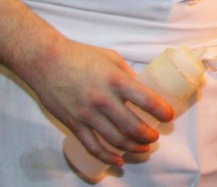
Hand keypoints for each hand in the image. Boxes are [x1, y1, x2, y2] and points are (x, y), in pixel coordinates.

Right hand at [19, 39, 174, 166]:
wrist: (47, 62)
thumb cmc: (81, 56)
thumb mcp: (111, 58)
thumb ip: (127, 74)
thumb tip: (141, 87)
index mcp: (116, 80)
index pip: (147, 100)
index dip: (162, 111)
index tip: (169, 117)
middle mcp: (103, 100)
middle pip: (133, 126)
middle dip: (149, 135)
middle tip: (156, 137)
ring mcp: (88, 114)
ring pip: (116, 140)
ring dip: (133, 147)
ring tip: (144, 148)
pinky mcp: (74, 124)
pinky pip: (93, 146)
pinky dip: (107, 157)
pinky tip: (119, 161)